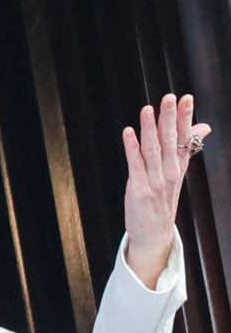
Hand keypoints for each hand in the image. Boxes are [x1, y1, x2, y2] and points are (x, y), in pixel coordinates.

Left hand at [123, 93, 209, 287]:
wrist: (154, 234)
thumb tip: (203, 126)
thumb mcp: (177, 173)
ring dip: (150, 128)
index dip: (185, 118)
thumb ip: (186, 148)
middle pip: (172, 141)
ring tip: (148, 109)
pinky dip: (131, 147)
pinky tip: (129, 132)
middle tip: (171, 98)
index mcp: (179, 167)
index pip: (186, 138)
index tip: (186, 99)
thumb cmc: (162, 201)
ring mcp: (155, 181)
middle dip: (170, 118)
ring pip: (153, 150)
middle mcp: (170, 172)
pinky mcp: (139, 189)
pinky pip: (136, 164)